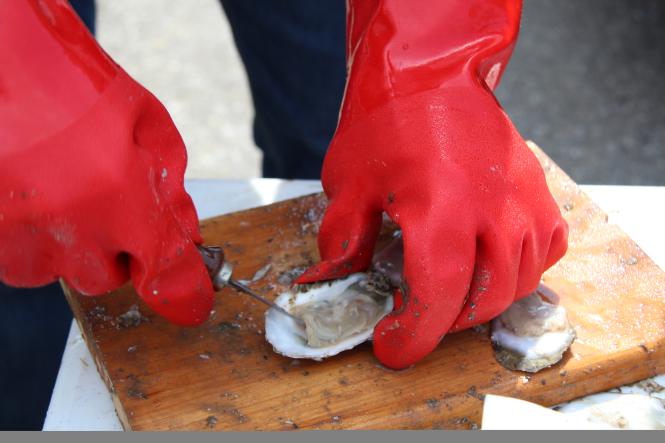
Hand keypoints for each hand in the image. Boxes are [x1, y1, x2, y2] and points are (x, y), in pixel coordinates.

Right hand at [0, 0, 212, 324]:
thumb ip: (171, 189)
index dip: (184, 294)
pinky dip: (37, 238)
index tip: (191, 304)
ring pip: (62, 272)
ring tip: (64, 189)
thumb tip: (185, 234)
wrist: (2, 63)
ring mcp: (23, 237)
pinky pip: (24, 260)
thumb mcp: (147, 127)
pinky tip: (36, 194)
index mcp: (121, 197)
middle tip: (108, 202)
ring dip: (73, 244)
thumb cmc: (76, 85)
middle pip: (110, 278)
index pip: (165, 273)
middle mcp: (72, 228)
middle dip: (118, 250)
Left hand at [297, 0, 567, 368]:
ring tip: (447, 294)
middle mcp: (492, 211)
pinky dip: (519, 272)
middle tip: (413, 317)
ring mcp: (523, 202)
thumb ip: (342, 240)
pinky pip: (544, 252)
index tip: (392, 348)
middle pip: (482, 299)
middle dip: (444, 323)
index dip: (415, 335)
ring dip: (480, 302)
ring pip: (518, 283)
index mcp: (440, 209)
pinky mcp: (539, 193)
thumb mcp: (348, 182)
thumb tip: (327, 283)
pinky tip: (488, 266)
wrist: (431, 77)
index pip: (438, 296)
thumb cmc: (386, 123)